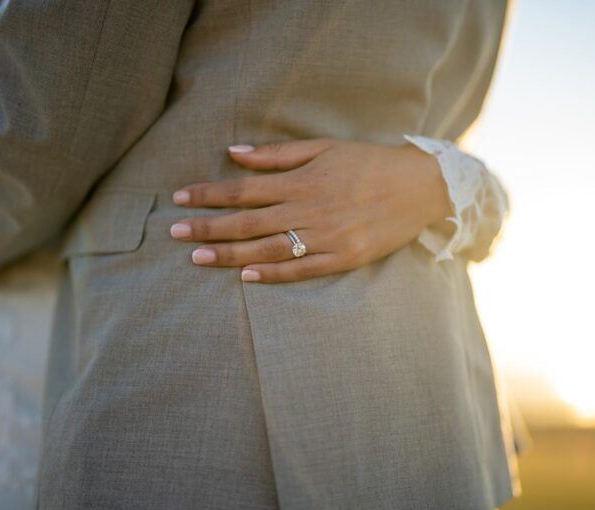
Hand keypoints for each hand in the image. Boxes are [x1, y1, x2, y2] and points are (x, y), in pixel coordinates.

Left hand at [170, 138, 453, 282]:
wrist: (420, 186)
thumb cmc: (368, 162)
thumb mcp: (323, 147)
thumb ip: (277, 154)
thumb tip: (233, 153)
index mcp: (301, 180)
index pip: (243, 189)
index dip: (209, 194)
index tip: (179, 198)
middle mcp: (308, 209)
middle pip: (248, 222)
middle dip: (208, 226)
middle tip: (174, 232)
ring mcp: (326, 237)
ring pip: (268, 248)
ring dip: (229, 254)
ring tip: (197, 257)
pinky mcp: (343, 258)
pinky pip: (302, 269)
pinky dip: (274, 273)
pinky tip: (247, 277)